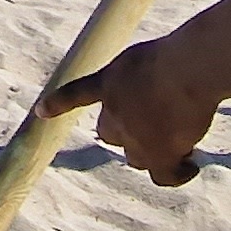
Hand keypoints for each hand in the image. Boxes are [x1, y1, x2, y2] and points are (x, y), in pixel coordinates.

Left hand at [39, 39, 210, 184]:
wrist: (186, 70)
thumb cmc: (176, 55)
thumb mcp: (152, 56)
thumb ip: (149, 75)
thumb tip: (170, 90)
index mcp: (108, 83)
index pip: (77, 93)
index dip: (58, 103)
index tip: (41, 111)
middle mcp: (114, 114)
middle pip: (110, 133)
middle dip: (127, 131)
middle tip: (155, 123)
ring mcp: (134, 138)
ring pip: (137, 157)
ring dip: (153, 152)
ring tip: (180, 139)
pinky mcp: (159, 155)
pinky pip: (165, 175)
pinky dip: (177, 174)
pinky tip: (189, 167)